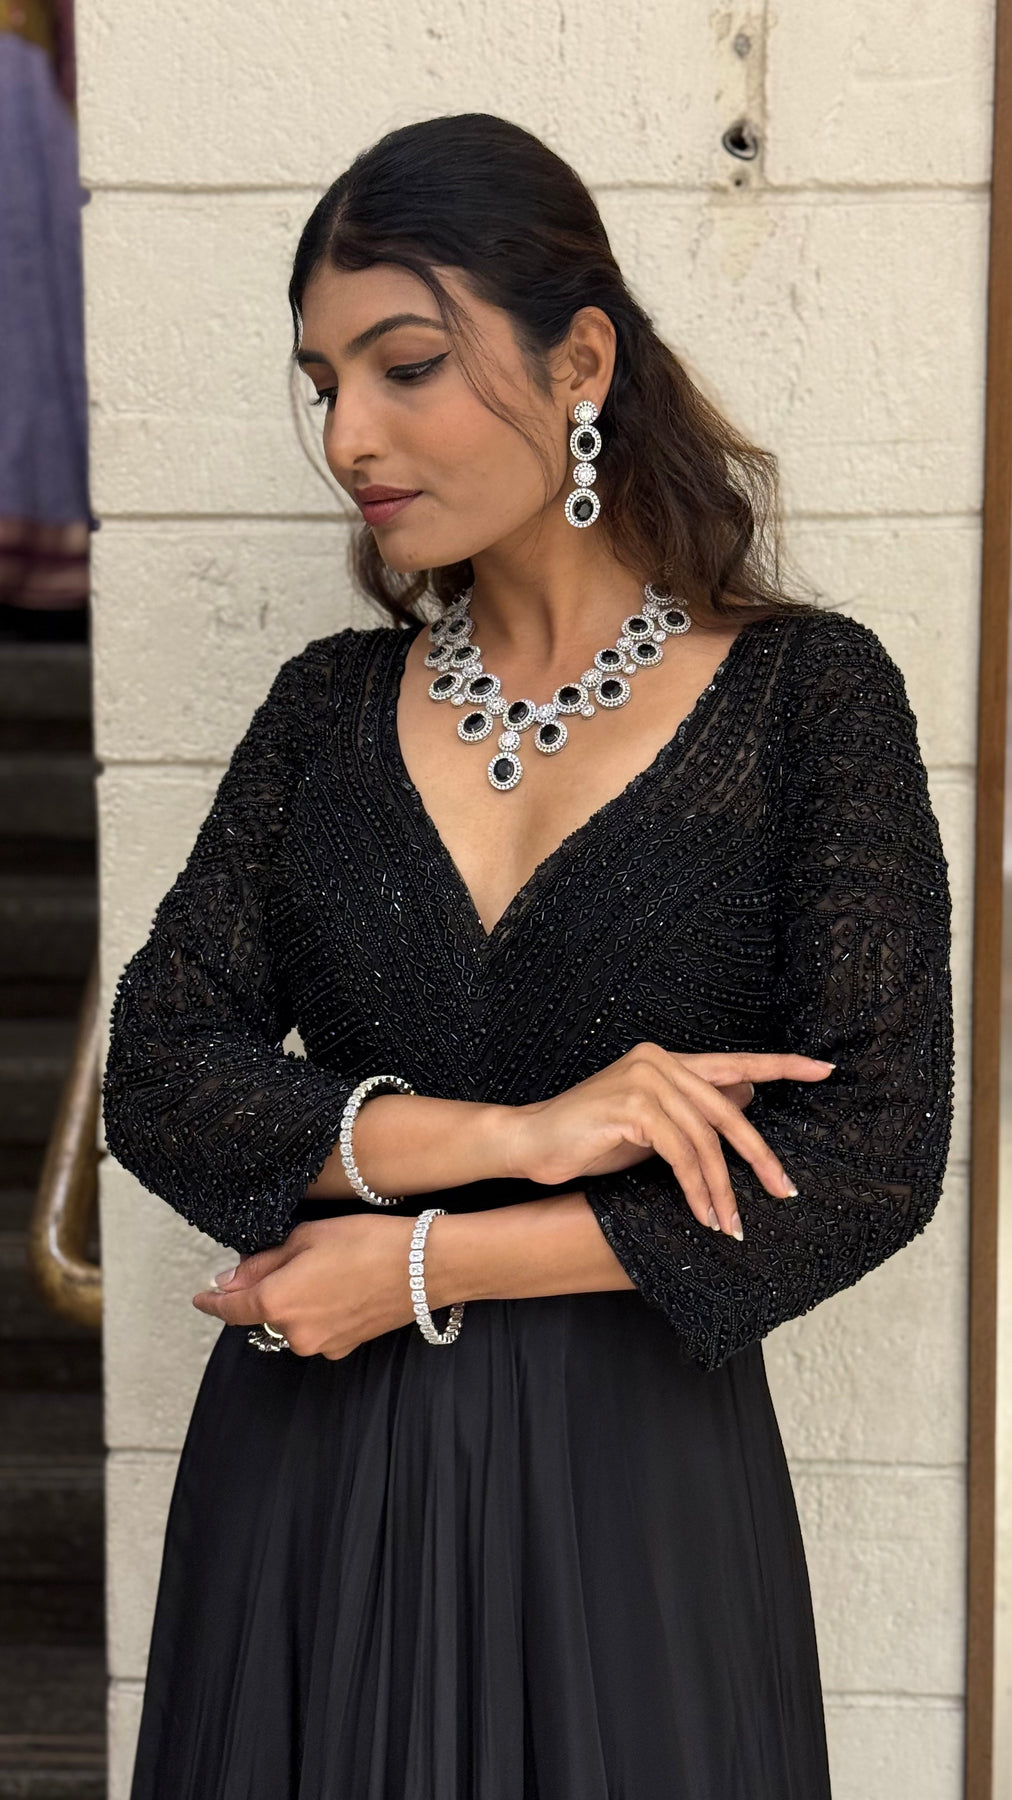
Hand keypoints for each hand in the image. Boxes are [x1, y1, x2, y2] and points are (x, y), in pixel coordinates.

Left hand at [191, 1214, 418, 1358]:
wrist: (423, 1266)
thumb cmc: (366, 1242)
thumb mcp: (306, 1237)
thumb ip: (262, 1262)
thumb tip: (231, 1279)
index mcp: (276, 1302)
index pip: (230, 1308)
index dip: (212, 1302)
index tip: (201, 1298)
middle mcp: (294, 1333)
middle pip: (263, 1314)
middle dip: (266, 1291)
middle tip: (288, 1259)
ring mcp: (321, 1344)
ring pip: (291, 1322)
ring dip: (295, 1302)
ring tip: (324, 1269)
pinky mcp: (344, 1346)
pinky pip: (317, 1329)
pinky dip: (319, 1311)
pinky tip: (340, 1286)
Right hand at [506, 1044, 835, 1235]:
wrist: (532, 1142)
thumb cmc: (591, 1137)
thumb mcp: (654, 1126)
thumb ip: (695, 1115)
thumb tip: (748, 1101)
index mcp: (669, 1060)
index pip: (736, 1062)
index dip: (781, 1066)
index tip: (824, 1070)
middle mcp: (660, 1060)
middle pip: (728, 1110)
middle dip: (759, 1157)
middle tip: (783, 1191)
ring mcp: (645, 1079)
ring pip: (706, 1139)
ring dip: (722, 1188)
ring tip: (731, 1224)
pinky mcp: (631, 1105)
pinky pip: (680, 1152)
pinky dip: (695, 1188)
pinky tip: (702, 1214)